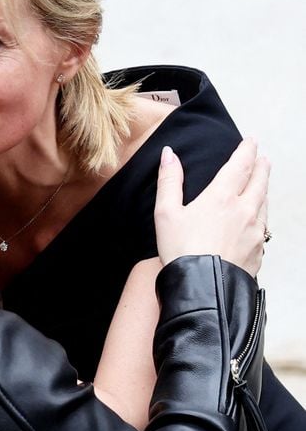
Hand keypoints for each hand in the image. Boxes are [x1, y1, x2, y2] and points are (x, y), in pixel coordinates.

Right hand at [154, 138, 269, 275]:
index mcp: (222, 197)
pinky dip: (262, 215)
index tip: (251, 141)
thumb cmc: (181, 251)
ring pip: (264, 203)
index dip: (246, 150)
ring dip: (264, 189)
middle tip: (262, 158)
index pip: (240, 165)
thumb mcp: (166, 213)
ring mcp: (255, 232)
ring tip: (261, 185)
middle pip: (260, 181)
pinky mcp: (258, 251)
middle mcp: (244, 211)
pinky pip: (264, 227)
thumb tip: (169, 154)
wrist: (203, 289)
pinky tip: (257, 220)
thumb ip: (169, 180)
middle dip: (261, 167)